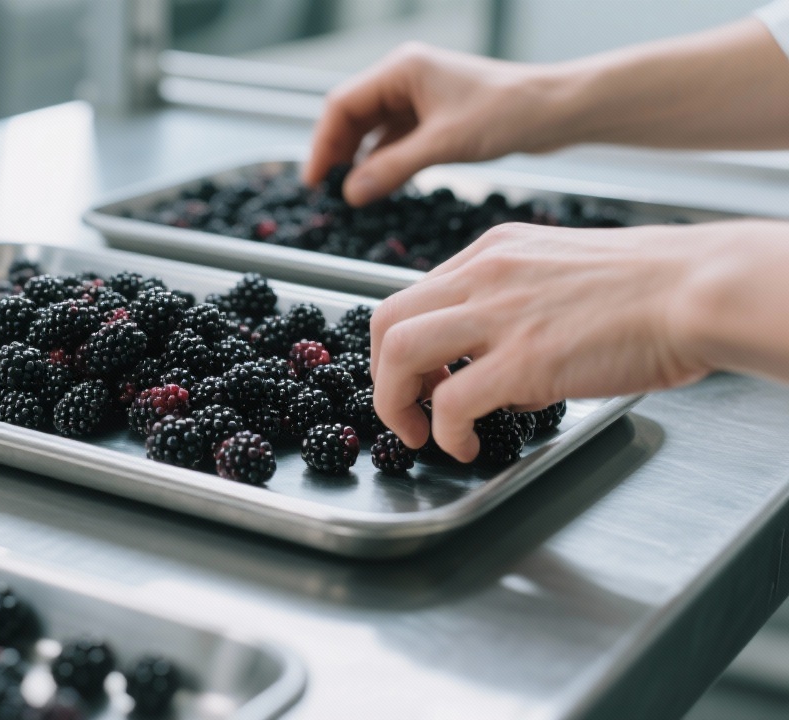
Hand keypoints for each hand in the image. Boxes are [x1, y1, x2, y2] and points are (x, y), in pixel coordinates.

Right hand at [302, 43, 571, 205]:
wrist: (556, 111)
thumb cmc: (509, 113)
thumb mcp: (443, 144)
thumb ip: (392, 169)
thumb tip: (351, 193)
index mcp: (402, 70)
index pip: (342, 104)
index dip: (322, 143)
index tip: (315, 179)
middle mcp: (405, 77)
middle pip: (352, 115)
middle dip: (338, 151)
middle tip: (328, 189)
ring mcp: (419, 95)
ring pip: (372, 128)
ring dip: (361, 158)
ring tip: (353, 191)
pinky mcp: (433, 114)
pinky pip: (395, 137)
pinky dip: (384, 160)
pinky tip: (381, 182)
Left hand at [367, 222, 755, 462]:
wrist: (700, 288)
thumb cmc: (655, 286)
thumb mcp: (564, 270)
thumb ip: (519, 305)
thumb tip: (500, 366)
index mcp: (494, 251)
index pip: (415, 295)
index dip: (402, 344)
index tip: (416, 377)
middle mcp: (485, 275)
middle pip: (386, 319)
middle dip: (381, 373)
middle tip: (402, 407)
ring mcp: (500, 315)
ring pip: (399, 352)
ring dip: (393, 402)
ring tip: (418, 432)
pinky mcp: (524, 359)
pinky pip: (450, 401)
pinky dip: (444, 431)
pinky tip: (463, 444)